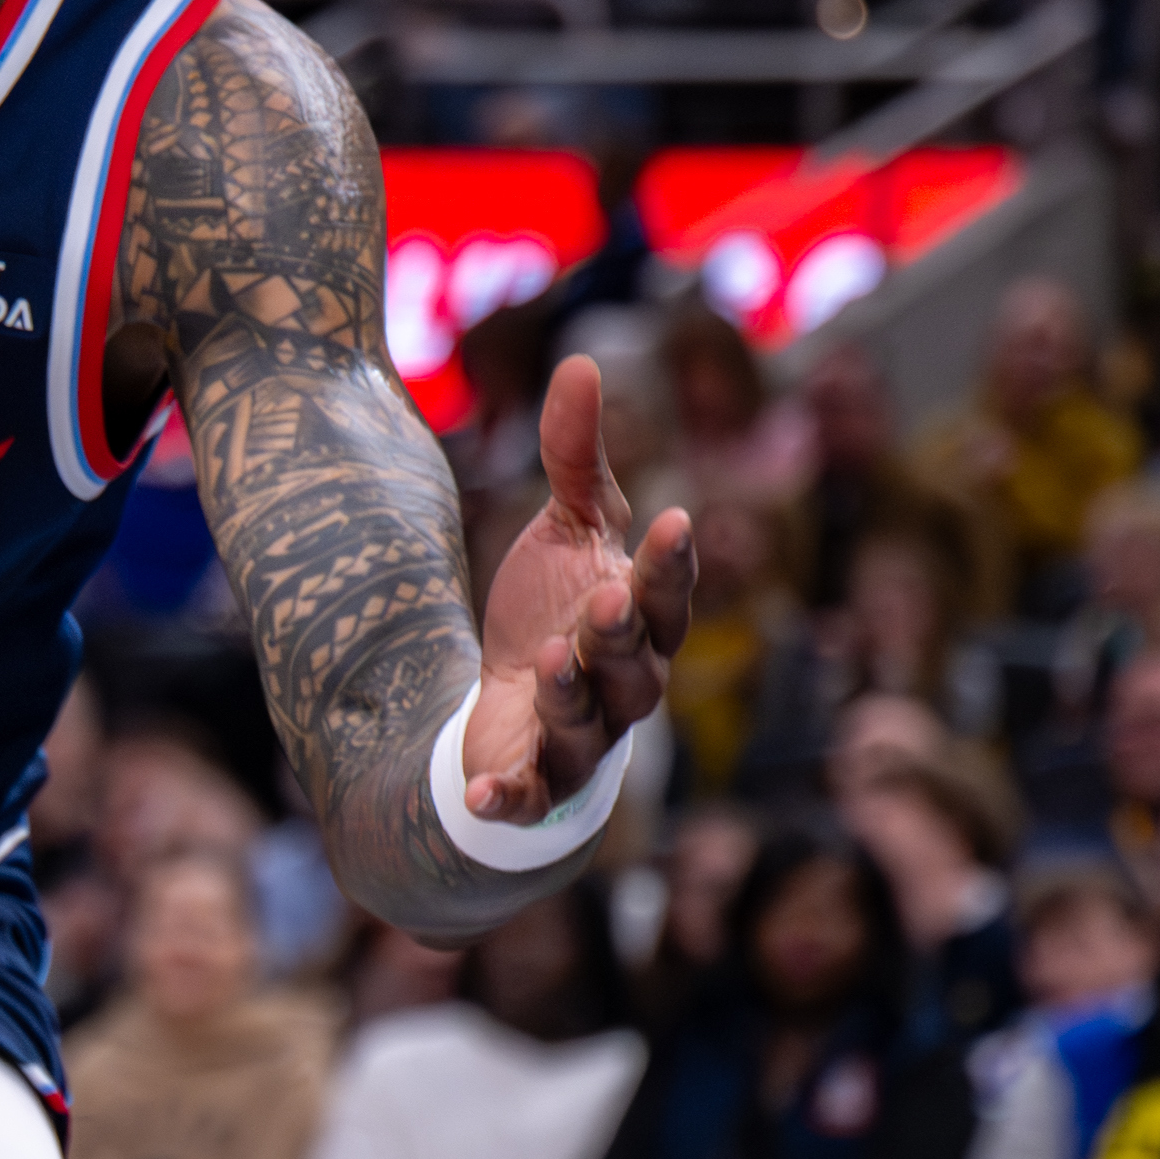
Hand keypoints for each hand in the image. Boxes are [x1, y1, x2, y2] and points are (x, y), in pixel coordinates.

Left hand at [461, 358, 694, 823]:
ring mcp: (582, 737)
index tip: (677, 521)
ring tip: (554, 659)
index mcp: (641, 618)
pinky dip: (510, 798)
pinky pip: (528, 795)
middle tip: (608, 599)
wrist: (517, 705)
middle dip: (624, 631)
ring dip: (574, 694)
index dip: (673, 563)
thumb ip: (572, 456)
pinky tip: (483, 796)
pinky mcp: (534, 781)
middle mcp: (625, 683)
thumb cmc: (559, 609)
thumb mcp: (564, 528)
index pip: (667, 589)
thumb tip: (580, 360)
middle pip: (636, 660)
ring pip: (589, 722)